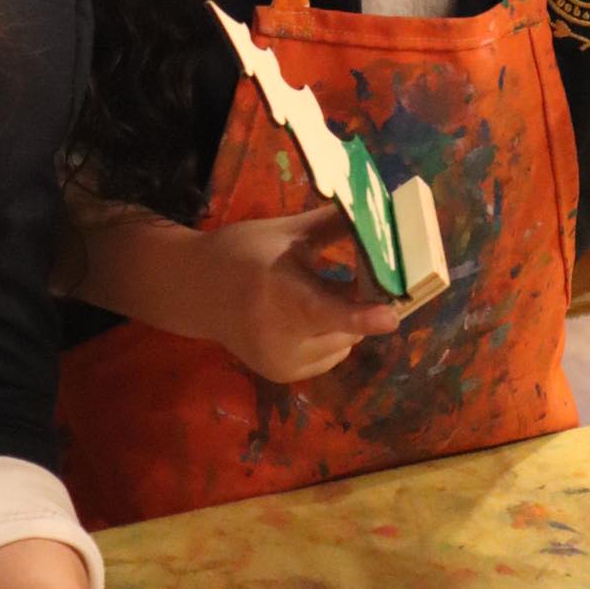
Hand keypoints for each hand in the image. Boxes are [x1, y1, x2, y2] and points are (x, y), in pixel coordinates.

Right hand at [205, 204, 402, 382]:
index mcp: (276, 290)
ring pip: (343, 344)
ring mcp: (279, 361)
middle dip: (361, 304)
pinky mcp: (282, 374)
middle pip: (344, 327)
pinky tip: (310, 315)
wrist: (196, 290)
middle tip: (363, 277)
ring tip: (323, 293)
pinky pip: (330, 356)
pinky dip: (332, 336)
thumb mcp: (287, 232)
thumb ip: (333, 226)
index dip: (361, 314)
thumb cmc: (243, 252)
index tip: (393, 316)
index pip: (324, 309)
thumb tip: (378, 214)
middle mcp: (277, 334)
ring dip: (346, 322)